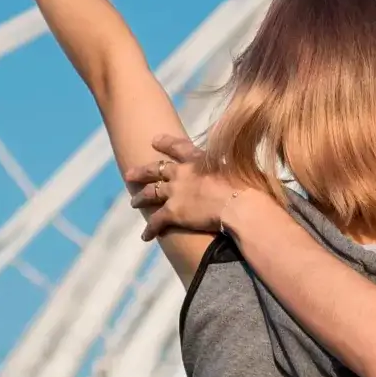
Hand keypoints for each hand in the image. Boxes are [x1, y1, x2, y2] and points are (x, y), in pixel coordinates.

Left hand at [128, 134, 246, 239]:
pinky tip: (145, 236)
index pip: (177, 147)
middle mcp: (182, 173)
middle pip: (155, 170)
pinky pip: (156, 221)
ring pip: (150, 194)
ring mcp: (175, 192)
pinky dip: (150, 229)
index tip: (154, 140)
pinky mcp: (173, 212)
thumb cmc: (247, 187)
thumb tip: (240, 169)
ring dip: (140, 198)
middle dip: (141, 172)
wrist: (239, 205)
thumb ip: (231, 167)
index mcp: (198, 159)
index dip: (164, 143)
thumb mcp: (239, 167)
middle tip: (129, 174)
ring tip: (133, 202)